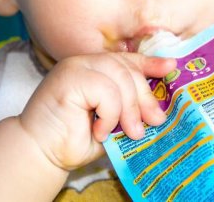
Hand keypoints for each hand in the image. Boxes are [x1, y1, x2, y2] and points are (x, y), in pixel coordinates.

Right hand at [17, 52, 175, 170]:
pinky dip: (110, 114)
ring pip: (120, 77)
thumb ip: (130, 110)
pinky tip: (100, 130)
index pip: (127, 60)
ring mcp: (76, 66)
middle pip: (128, 69)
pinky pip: (106, 91)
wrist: (41, 152)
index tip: (171, 67)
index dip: (150, 63)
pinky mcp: (69, 77)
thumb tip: (159, 110)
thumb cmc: (75, 139)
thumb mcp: (112, 122)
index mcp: (95, 69)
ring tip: (129, 131)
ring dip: (129, 109)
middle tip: (155, 122)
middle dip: (145, 97)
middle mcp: (85, 62)